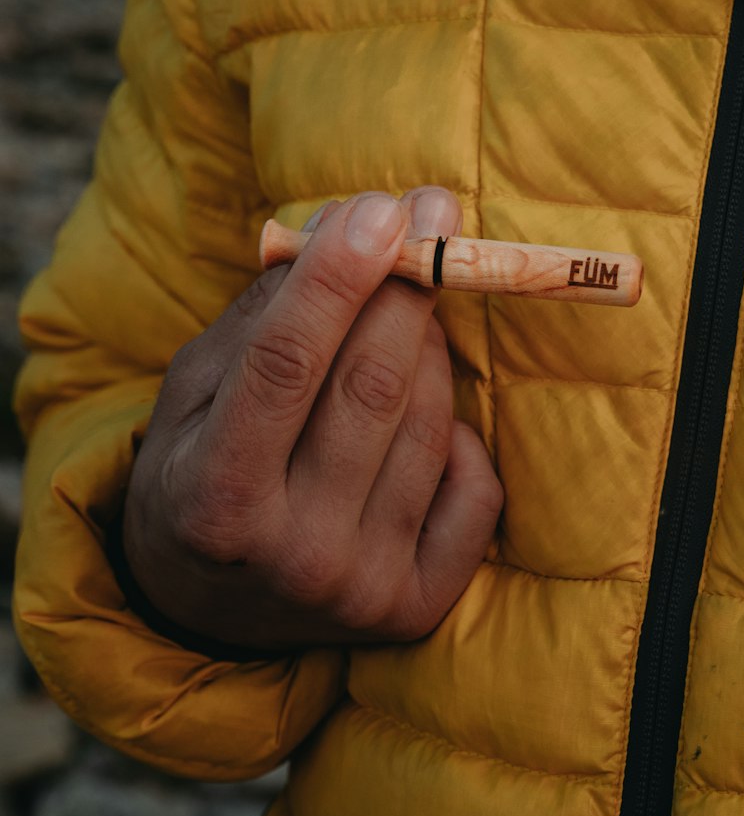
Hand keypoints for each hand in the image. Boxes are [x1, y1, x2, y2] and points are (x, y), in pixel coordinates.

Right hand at [121, 187, 501, 650]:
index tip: (379, 207)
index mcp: (212, 499)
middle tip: (428, 218)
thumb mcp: (194, 392)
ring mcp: (361, 589)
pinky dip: (458, 432)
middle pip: (372, 387)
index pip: (284, 364)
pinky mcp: (418, 608)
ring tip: (406, 316)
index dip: (336, 277)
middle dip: (407, 287)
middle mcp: (291, 554)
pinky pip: (476, 485)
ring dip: (428, 346)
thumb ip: (261, 315)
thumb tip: (348, 228)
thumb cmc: (197, 472)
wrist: (206, 607)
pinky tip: (421, 414)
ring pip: (428, 423)